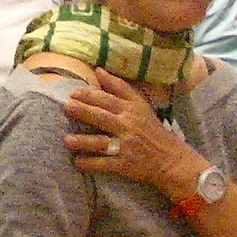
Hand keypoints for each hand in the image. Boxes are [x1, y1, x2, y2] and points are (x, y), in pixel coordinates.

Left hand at [63, 68, 203, 200]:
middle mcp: (129, 126)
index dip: (91, 95)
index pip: (109, 99)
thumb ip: (119, 88)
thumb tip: (98, 70)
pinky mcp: (124, 165)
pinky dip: (90, 164)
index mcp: (132, 110)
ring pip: (102, 142)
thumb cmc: (151, 130)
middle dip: (83, 111)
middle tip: (66, 107)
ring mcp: (126, 146)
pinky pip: (104, 164)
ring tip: (67, 140)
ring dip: (83, 141)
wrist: (169, 159)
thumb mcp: (140, 105)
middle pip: (103, 117)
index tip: (74, 92)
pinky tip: (77, 162)